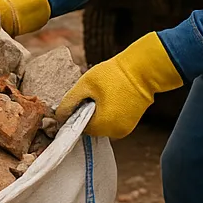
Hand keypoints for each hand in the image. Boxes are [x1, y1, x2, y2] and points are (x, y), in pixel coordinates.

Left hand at [57, 32, 182, 138]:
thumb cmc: (114, 75)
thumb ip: (69, 102)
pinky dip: (109, 113)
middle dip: (87, 114)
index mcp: (102, 125)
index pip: (79, 127)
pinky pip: (112, 122)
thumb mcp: (85, 84)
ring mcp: (125, 129)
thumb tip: (58, 116)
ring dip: (98, 113)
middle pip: (91, 127)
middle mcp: (114, 133)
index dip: (74, 114)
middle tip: (90, 94)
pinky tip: (111, 97)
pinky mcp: (131, 124)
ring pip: (102, 125)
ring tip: (102, 95)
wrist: (144, 70)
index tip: (77, 99)